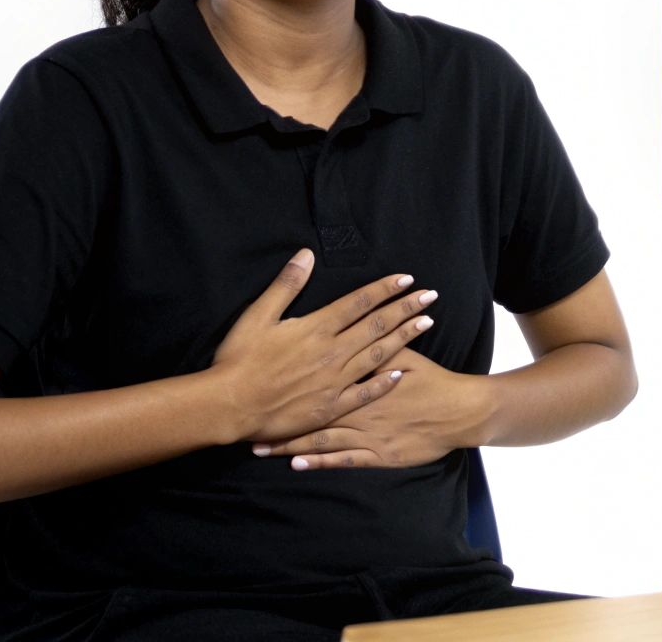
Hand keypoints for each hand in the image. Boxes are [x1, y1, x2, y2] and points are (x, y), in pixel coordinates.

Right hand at [208, 248, 439, 443]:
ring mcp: (335, 381)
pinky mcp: (331, 407)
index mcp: (316, 328)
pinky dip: (385, 382)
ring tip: (427, 324)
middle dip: (406, 308)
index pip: (359, 302)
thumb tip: (306, 254)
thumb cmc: (239, 359)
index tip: (407, 279)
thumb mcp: (257, 315)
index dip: (384, 289)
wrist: (230, 406)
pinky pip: (365, 393)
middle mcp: (332, 352)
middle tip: (431, 297)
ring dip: (404, 337)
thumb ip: (285, 285)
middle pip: (377, 325)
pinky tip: (401, 372)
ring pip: (379, 355)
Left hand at [248, 347, 494, 470]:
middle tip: (245, 419)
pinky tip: (295, 462)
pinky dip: (318, 461)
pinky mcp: (377, 454)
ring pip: (320, 438)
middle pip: (311, 409)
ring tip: (258, 447)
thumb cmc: (434, 383)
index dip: (289, 375)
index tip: (258, 375)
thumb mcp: (407, 355)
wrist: (460, 413)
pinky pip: (341, 458)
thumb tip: (363, 323)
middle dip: (277, 415)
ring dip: (289, 443)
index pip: (320, 375)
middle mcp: (359, 405)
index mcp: (363, 376)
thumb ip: (380, 342)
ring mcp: (367, 432)